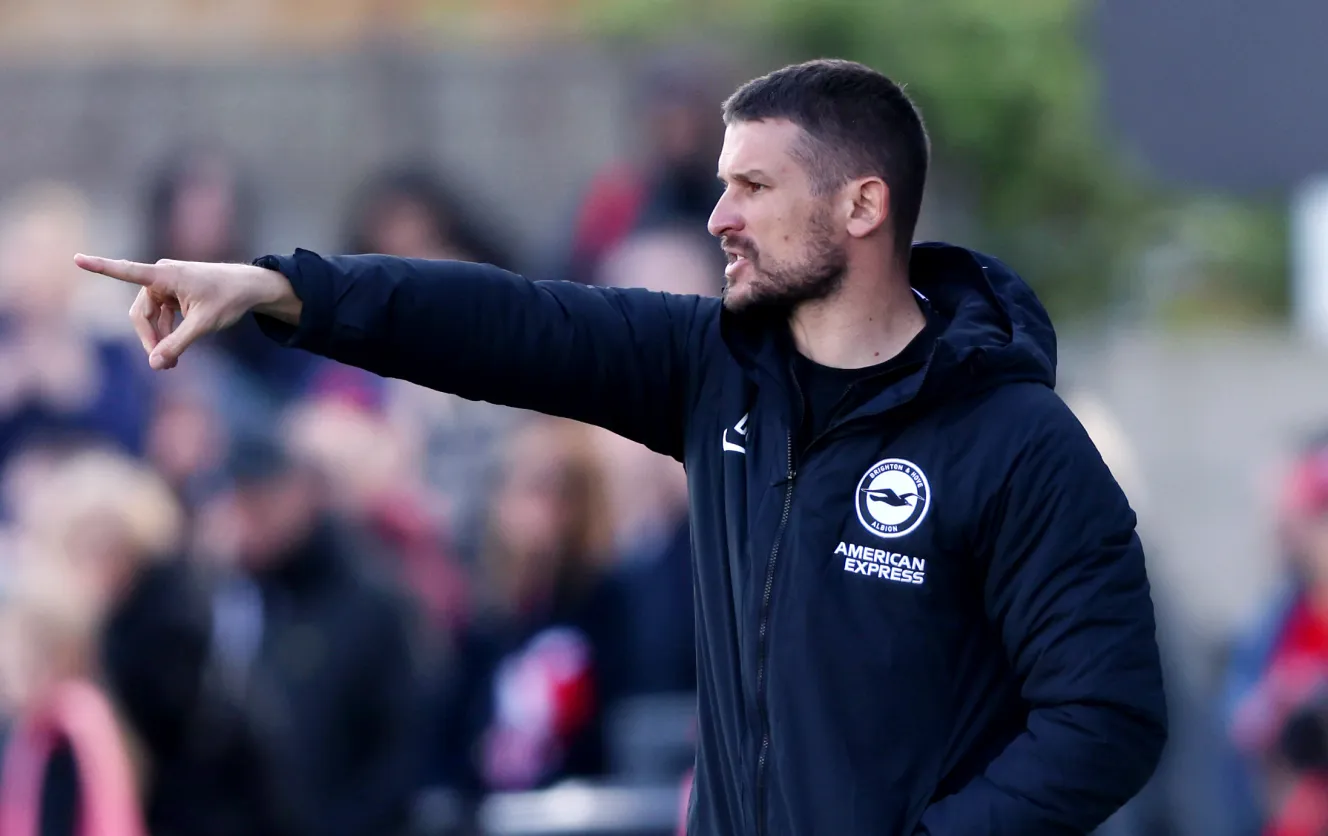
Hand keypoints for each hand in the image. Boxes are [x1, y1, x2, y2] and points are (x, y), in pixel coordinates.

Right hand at [73, 255, 298, 369]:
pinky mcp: (172, 291)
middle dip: (149, 338)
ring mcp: (166, 284)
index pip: (127, 271)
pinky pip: (161, 314)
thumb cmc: (228, 300)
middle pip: (140, 312)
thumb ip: (177, 344)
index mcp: (165, 275)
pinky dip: (165, 332)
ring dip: (157, 339)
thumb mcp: (203, 325)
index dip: (101, 267)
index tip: (77, 259)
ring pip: (150, 316)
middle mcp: (161, 276)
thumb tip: (153, 364)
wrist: (250, 287)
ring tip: (169, 366)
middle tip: (162, 365)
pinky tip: (173, 353)